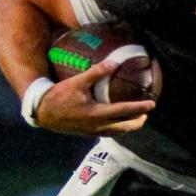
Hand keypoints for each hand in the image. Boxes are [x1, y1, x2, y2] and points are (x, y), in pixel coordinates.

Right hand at [34, 60, 154, 135]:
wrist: (43, 113)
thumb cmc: (59, 96)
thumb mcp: (77, 82)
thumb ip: (96, 72)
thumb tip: (114, 63)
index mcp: (98, 114)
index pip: (125, 111)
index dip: (140, 108)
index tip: (152, 104)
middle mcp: (98, 126)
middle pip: (125, 128)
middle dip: (138, 122)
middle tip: (146, 113)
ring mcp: (93, 131)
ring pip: (117, 132)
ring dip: (128, 126)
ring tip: (135, 118)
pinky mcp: (87, 132)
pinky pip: (108, 132)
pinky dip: (118, 127)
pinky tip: (116, 121)